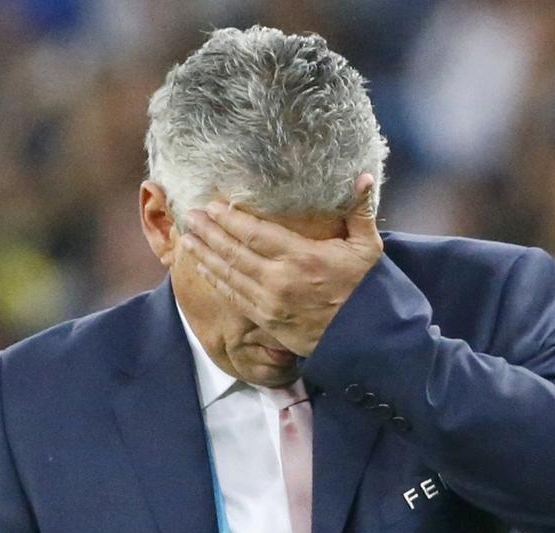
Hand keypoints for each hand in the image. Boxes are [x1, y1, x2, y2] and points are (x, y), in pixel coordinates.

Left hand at [181, 174, 382, 356]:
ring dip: (205, 255)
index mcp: (302, 257)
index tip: (213, 206)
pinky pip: (235, 297)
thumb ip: (360, 210)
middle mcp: (280, 279)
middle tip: (190, 216)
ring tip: (187, 238)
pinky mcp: (267, 320)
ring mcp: (270, 302)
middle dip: (209, 232)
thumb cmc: (366, 288)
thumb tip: (363, 176)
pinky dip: (216, 281)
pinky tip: (203, 268)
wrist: (364, 335)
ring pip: (229, 275)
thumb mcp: (367, 247)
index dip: (230, 219)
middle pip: (234, 251)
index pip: (255, 233)